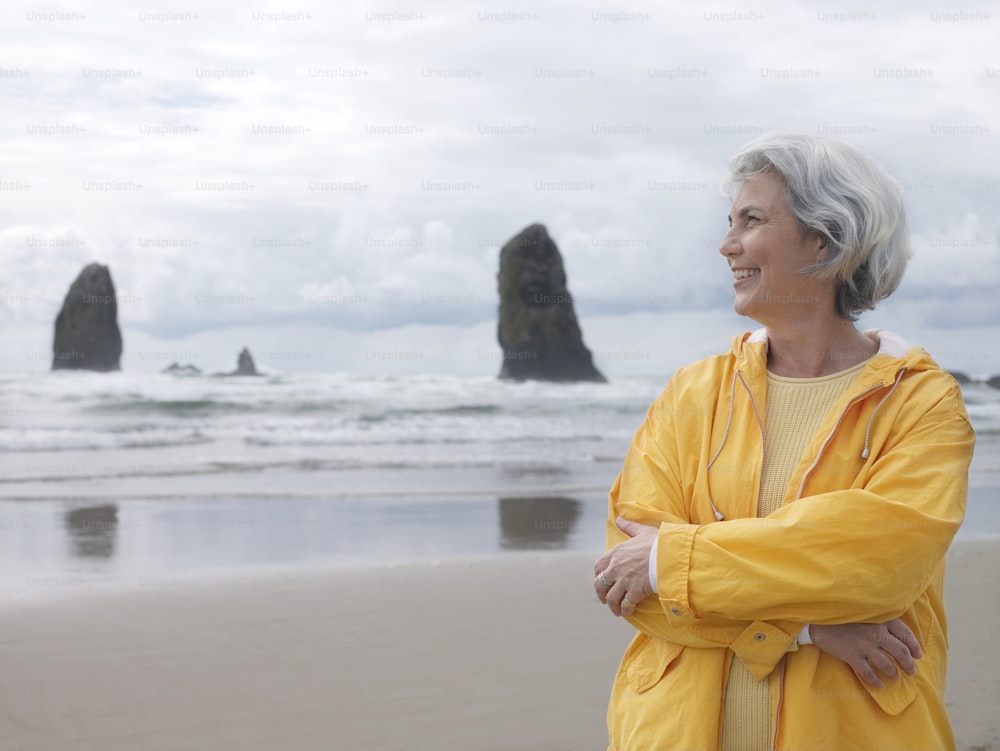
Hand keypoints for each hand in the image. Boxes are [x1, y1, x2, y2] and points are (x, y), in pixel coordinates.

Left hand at [594, 517, 656, 616]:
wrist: (669, 555)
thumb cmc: (658, 542)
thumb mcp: (642, 531)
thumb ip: (629, 527)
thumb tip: (619, 519)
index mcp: (616, 553)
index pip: (598, 567)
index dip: (598, 576)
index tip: (602, 581)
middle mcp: (616, 568)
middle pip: (599, 584)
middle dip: (601, 594)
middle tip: (606, 600)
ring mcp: (624, 581)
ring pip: (610, 598)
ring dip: (613, 606)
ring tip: (617, 610)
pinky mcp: (634, 592)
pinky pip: (625, 605)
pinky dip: (625, 611)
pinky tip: (628, 613)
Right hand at [808, 618, 922, 688]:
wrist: (815, 617)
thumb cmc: (839, 612)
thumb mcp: (862, 609)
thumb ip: (878, 617)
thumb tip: (892, 630)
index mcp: (881, 618)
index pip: (905, 634)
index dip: (914, 646)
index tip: (918, 654)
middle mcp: (876, 632)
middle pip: (900, 652)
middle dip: (909, 664)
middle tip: (911, 671)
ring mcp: (864, 645)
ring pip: (887, 664)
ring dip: (894, 673)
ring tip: (895, 676)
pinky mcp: (852, 655)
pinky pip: (868, 673)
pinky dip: (876, 681)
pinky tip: (879, 684)